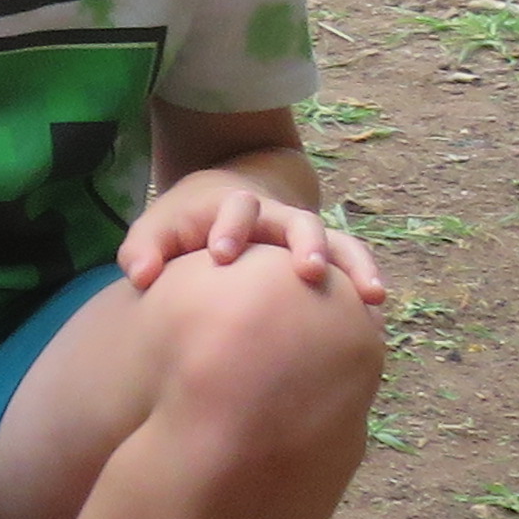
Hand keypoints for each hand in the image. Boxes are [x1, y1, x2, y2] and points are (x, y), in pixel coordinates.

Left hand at [119, 171, 387, 303]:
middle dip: (305, 243)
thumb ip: (143, 250)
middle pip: (298, 222)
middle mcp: (279, 218)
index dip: (231, 229)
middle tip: (309, 269)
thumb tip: (140, 277)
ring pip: (340, 243)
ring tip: (372, 296)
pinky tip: (378, 320)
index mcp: (237, 208)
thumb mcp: (158, 229)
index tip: (220, 254)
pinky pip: (353, 266)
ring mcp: (307, 236)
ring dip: (354, 266)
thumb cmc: (187, 224)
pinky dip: (367, 284)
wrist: (226, 199)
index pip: (237, 211)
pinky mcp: (327, 256)